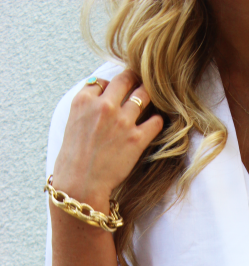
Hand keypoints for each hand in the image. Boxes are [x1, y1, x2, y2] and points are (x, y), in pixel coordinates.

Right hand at [52, 69, 163, 210]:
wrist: (80, 184)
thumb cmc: (73, 159)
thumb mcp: (71, 124)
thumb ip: (86, 109)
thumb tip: (98, 100)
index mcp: (84, 101)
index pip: (101, 81)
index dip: (109, 87)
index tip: (115, 94)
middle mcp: (104, 106)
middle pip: (125, 79)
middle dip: (134, 79)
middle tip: (140, 83)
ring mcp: (122, 122)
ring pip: (143, 95)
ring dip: (148, 96)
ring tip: (152, 101)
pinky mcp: (136, 139)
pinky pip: (156, 121)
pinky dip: (157, 120)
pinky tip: (155, 124)